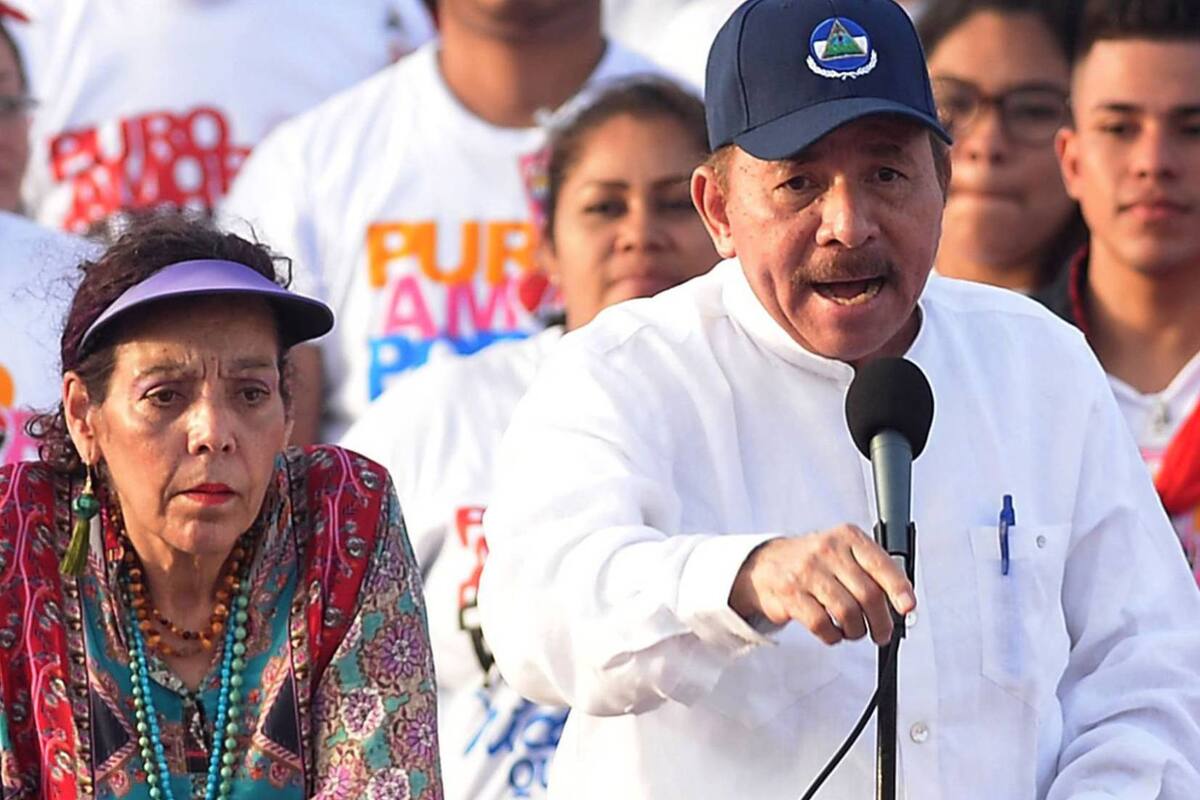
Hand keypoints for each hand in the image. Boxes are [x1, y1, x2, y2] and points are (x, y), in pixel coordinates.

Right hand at [728, 525, 915, 645]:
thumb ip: (872, 571)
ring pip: (847, 612)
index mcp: (847, 537)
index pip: (880, 564)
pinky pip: (822, 625)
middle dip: (880, 621)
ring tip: (854, 631)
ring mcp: (807, 572)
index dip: (898, 589)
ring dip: (856, 630)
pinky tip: (833, 632)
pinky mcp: (791, 595)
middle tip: (881, 632)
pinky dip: (833, 636)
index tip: (908, 608)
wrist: (765, 565)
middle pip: (867, 594)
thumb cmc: (814, 562)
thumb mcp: (844, 552)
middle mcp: (828, 551)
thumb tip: (902, 603)